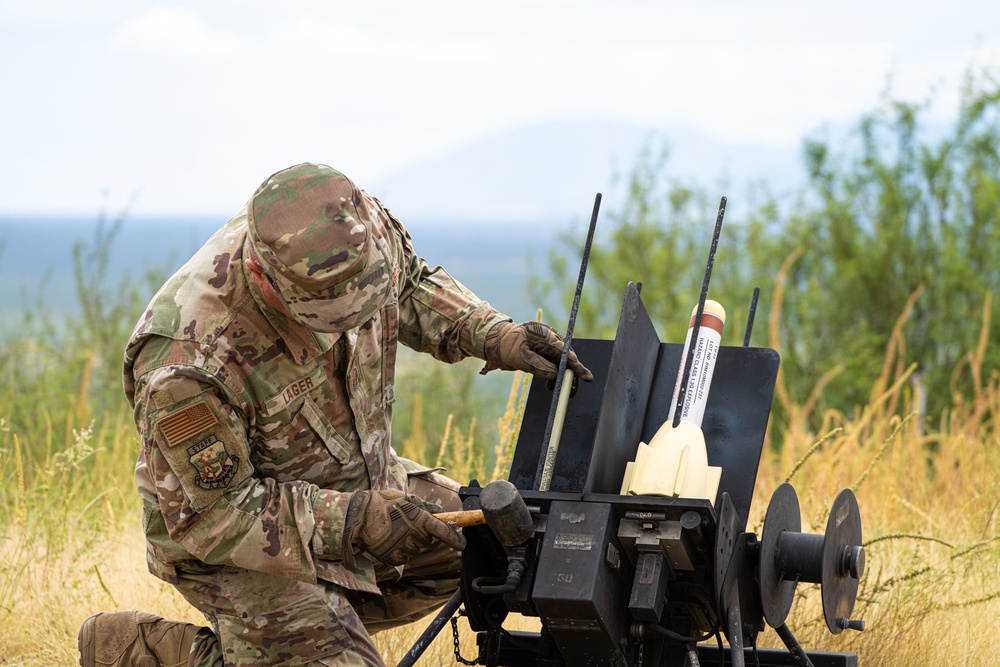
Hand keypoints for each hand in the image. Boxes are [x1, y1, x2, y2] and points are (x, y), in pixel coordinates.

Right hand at [342, 490, 465, 567]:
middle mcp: (415, 535)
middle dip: (422, 536)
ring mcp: (404, 548)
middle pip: (428, 542)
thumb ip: (423, 505)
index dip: (455, 538)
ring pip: (415, 551)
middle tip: (407, 527)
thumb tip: (437, 509)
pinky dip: (399, 552)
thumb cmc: (382, 503)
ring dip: (410, 544)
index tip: (462, 543)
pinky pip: (403, 559)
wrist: (358, 516)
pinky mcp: (393, 558)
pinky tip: (389, 541)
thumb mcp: (404, 498)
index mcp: (420, 519)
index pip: (443, 531)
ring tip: (395, 532)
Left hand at [482, 321, 593, 381]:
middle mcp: (551, 339)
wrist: (496, 342)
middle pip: (567, 359)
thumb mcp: (522, 359)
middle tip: (570, 392)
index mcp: (547, 336)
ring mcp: (548, 345)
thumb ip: (540, 367)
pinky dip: (554, 375)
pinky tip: (550, 386)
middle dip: (571, 376)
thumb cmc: (507, 347)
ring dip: (561, 377)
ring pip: (562, 363)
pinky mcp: (544, 351)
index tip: (588, 378)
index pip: (566, 354)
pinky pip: (554, 364)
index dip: (578, 367)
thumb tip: (557, 376)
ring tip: (556, 390)